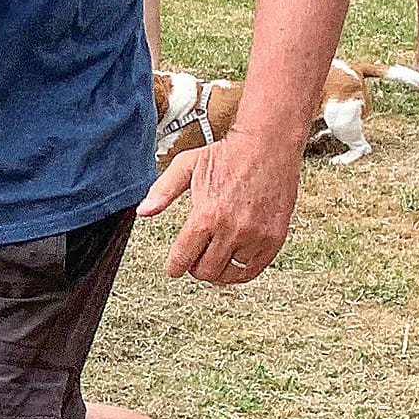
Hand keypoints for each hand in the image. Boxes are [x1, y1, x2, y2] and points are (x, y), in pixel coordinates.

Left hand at [137, 128, 301, 285]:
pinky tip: (234, 262)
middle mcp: (232, 229)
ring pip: (230, 274)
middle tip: (195, 260)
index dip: (175, 266)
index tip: (174, 268)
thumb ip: (163, 190)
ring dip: (218, 271)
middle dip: (195, 268)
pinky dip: (241, 271)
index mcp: (207, 215)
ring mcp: (256, 236)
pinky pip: (254, 269)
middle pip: (206, 271)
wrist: (267, 145)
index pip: (183, 257)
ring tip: (214, 260)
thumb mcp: (186, 166)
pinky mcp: (274, 238)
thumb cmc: (228, 153)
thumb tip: (143, 211)